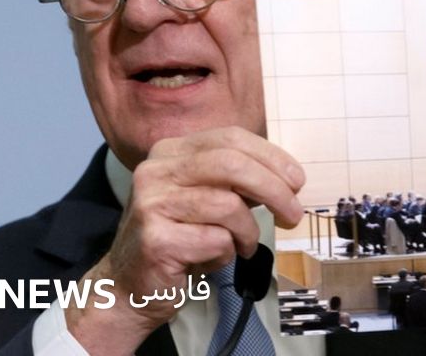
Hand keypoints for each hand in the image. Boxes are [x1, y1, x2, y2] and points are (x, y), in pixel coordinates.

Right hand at [65, 127, 305, 354]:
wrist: (128, 287)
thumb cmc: (177, 239)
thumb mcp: (204, 197)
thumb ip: (235, 180)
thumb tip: (286, 176)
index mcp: (170, 151)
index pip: (230, 138)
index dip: (271, 157)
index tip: (297, 180)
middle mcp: (156, 170)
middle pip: (232, 164)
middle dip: (274, 189)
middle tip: (293, 214)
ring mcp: (152, 203)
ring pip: (228, 205)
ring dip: (248, 232)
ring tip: (243, 246)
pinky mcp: (156, 239)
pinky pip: (216, 240)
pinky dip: (226, 253)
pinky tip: (212, 259)